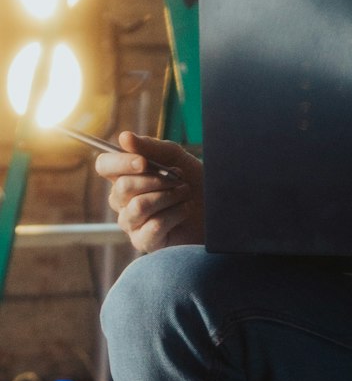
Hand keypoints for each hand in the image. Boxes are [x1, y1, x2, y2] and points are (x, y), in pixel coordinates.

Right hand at [95, 130, 203, 253]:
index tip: (143, 162)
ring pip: (139, 206)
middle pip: (122, 187)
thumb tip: (124, 138)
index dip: (120, 163)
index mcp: (125, 176)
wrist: (217, 208)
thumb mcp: (176, 157)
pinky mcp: (145, 242)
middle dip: (157, 180)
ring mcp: (132, 223)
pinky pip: (154, 226)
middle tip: (179, 178)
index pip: (104, 166)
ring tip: (185, 192)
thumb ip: (151, 146)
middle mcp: (123, 201)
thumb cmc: (194, 181)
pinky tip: (186, 210)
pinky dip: (176, 214)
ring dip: (169, 196)